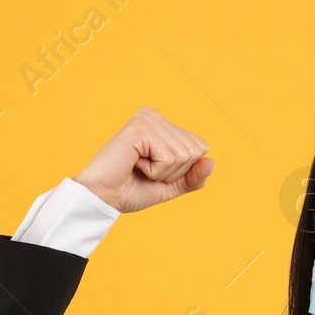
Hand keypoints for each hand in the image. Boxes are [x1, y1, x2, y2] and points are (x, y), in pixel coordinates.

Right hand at [74, 107, 214, 212]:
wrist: (102, 199)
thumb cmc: (130, 190)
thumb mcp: (170, 186)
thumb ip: (193, 176)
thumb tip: (212, 161)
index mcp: (162, 123)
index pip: (200, 148)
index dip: (181, 170)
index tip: (153, 171)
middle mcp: (154, 115)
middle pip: (194, 151)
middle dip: (173, 172)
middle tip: (145, 171)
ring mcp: (147, 119)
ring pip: (183, 155)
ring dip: (163, 173)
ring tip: (138, 168)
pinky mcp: (139, 129)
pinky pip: (169, 157)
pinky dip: (155, 171)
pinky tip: (134, 164)